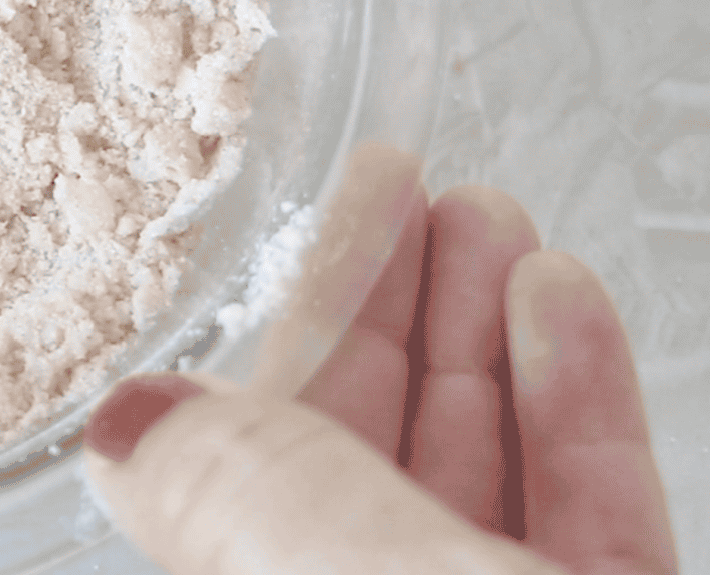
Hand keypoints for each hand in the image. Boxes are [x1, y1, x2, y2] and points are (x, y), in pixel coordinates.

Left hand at [82, 176, 678, 573]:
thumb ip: (256, 504)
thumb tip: (118, 425)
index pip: (260, 466)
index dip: (298, 325)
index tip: (330, 209)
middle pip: (368, 460)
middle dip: (390, 310)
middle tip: (409, 185)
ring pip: (478, 479)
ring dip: (481, 335)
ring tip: (491, 215)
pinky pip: (591, 524)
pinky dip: (578, 411)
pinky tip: (561, 303)